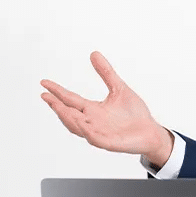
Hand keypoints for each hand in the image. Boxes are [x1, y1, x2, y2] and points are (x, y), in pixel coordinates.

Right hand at [41, 51, 173, 166]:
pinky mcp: (110, 143)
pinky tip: (83, 123)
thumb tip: (94, 53)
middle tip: (46, 96)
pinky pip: (95, 139)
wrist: (151, 132)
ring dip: (68, 118)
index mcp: (93, 110)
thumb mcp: (119, 88)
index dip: (57, 92)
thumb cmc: (135, 114)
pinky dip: (88, 131)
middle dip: (57, 106)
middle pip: (69, 114)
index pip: (71, 100)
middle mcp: (93, 122)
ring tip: (58, 107)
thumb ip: (106, 73)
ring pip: (78, 127)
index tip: (44, 82)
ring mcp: (100, 133)